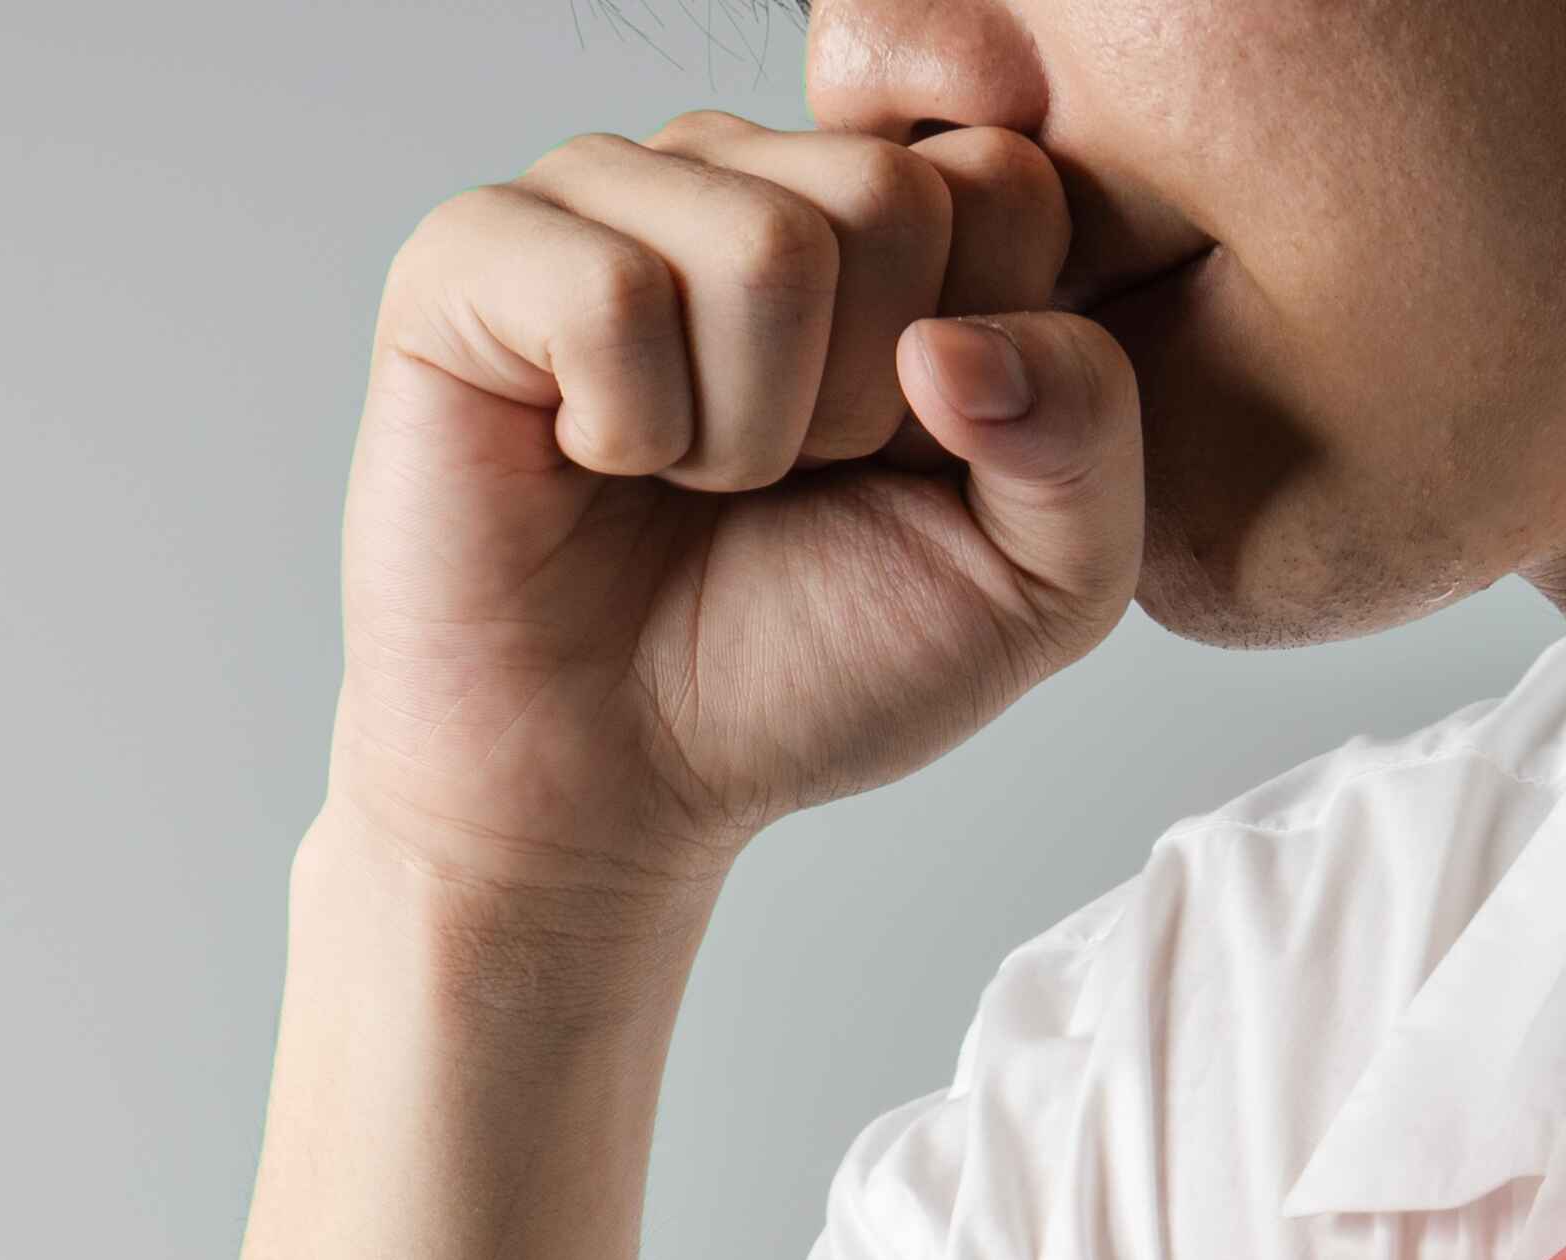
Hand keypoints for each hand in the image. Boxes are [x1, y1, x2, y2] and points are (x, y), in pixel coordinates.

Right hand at [325, 111, 1151, 908]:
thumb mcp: (1033, 582)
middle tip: (781, 482)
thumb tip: (966, 336)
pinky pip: (613, 292)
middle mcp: (746, 173)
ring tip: (688, 478)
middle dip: (864, 404)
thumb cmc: (808, 663)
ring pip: (763, 246)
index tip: (902, 462)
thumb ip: (1091, 436)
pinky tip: (594, 461)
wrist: (613, 779)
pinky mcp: (474, 252)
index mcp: (885, 220)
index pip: (1006, 184)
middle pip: (890, 197)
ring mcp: (604, 195)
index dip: (983, 367)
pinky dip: (630, 428)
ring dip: (747, 432)